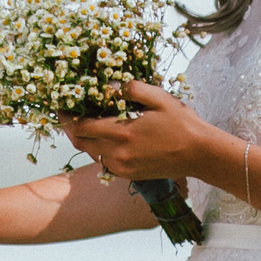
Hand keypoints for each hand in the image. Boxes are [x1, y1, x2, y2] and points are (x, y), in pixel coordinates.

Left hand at [60, 82, 223, 182]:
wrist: (200, 154)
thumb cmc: (181, 123)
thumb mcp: (158, 97)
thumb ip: (130, 89)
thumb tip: (107, 85)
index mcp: (122, 133)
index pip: (81, 127)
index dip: (66, 118)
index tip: (60, 108)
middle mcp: (118, 154)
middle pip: (81, 143)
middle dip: (72, 129)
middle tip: (69, 115)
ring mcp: (123, 168)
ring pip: (92, 154)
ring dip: (87, 140)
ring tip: (88, 124)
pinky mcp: (130, 176)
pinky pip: (106, 164)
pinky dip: (101, 151)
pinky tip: (108, 139)